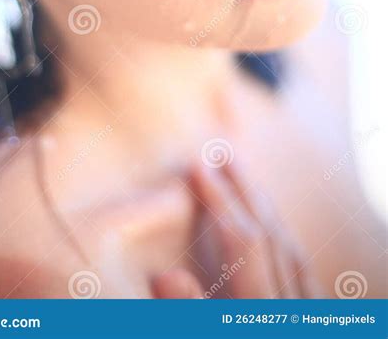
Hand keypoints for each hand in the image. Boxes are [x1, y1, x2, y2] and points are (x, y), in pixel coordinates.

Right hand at [151, 159, 324, 298]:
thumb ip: (189, 314)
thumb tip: (163, 273)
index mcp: (260, 310)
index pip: (242, 240)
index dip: (220, 200)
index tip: (199, 166)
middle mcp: (290, 305)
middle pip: (271, 235)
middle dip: (246, 191)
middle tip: (225, 154)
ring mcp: (307, 314)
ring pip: (291, 250)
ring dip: (266, 210)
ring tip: (245, 182)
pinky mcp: (313, 322)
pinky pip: (304, 273)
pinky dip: (286, 242)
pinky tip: (276, 233)